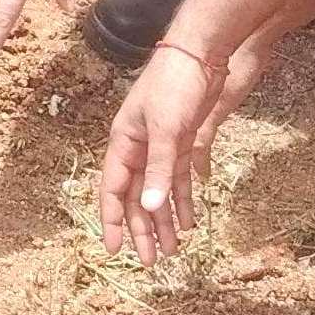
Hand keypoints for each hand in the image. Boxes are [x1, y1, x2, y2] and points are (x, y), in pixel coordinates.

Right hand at [96, 44, 232, 262]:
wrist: (202, 53)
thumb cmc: (175, 85)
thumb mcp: (166, 128)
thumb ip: (158, 168)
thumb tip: (148, 208)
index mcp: (125, 142)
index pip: (113, 190)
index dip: (112, 221)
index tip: (114, 250)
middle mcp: (139, 147)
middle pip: (137, 196)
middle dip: (143, 229)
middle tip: (150, 262)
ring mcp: (161, 145)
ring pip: (159, 191)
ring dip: (164, 219)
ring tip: (172, 250)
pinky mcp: (183, 142)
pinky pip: (179, 179)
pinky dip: (183, 200)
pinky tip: (188, 221)